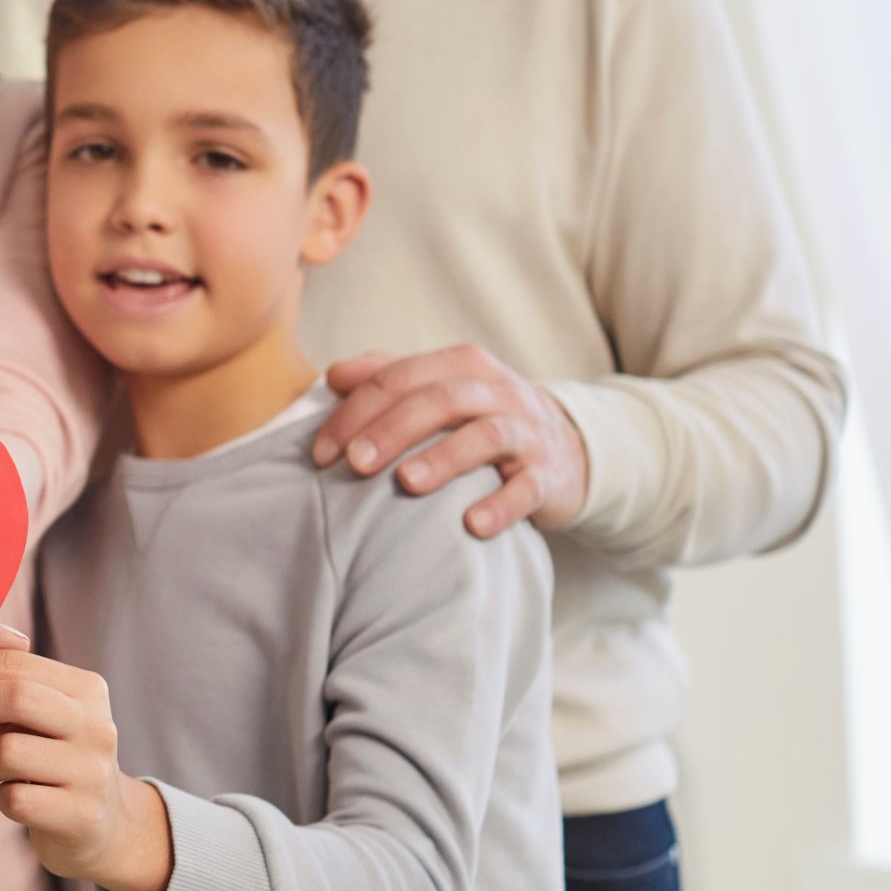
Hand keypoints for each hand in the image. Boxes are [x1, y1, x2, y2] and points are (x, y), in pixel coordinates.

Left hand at [0, 649, 171, 890]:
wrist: (102, 827)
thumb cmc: (48, 756)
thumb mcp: (29, 715)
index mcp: (86, 689)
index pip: (14, 662)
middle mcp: (96, 726)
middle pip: (15, 696)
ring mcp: (92, 772)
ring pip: (7, 750)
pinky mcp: (81, 816)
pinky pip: (13, 798)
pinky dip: (1, 796)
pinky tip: (15, 796)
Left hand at [312, 345, 589, 537]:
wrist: (569, 448)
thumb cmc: (482, 418)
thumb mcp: (441, 388)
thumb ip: (388, 377)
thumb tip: (334, 375)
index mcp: (462, 366)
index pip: (400, 378)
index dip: (356, 411)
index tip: (321, 451)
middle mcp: (497, 392)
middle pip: (440, 400)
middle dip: (391, 430)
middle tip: (354, 464)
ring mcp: (526, 432)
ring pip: (486, 436)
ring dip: (443, 458)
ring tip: (406, 482)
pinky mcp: (548, 475)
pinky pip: (527, 488)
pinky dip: (500, 504)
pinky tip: (471, 524)